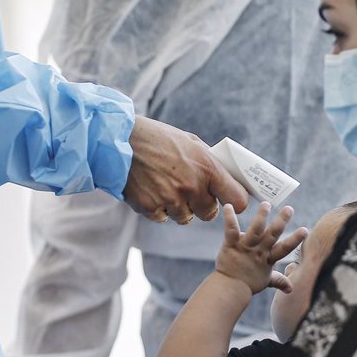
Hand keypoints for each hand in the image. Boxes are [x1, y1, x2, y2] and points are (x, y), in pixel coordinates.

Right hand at [123, 116, 248, 223]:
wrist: (119, 140)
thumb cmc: (157, 138)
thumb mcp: (190, 142)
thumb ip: (209, 163)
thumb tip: (226, 179)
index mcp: (206, 168)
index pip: (237, 199)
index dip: (234, 201)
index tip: (228, 199)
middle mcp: (191, 187)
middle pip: (209, 214)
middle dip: (202, 205)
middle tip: (190, 191)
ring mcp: (170, 199)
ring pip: (184, 217)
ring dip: (179, 207)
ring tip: (166, 185)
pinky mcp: (150, 208)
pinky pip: (163, 218)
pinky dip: (158, 208)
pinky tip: (151, 189)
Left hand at [215, 202, 307, 294]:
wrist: (229, 289)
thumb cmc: (248, 284)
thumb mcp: (266, 281)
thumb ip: (279, 280)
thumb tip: (291, 288)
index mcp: (268, 259)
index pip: (284, 249)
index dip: (295, 240)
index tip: (305, 230)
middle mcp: (259, 252)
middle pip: (272, 235)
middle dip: (281, 222)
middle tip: (289, 208)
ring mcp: (245, 248)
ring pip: (255, 230)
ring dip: (261, 217)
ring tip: (266, 204)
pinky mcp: (231, 245)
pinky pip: (231, 230)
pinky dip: (229, 218)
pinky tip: (228, 206)